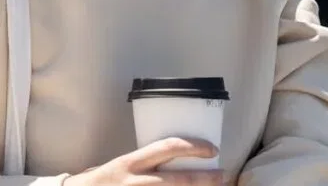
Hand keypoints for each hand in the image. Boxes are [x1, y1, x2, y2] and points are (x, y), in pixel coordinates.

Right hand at [63, 137, 222, 184]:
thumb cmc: (104, 181)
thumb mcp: (123, 165)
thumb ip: (147, 162)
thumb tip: (179, 157)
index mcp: (131, 162)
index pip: (168, 147)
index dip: (193, 147)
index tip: (212, 149)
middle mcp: (134, 181)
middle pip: (177, 179)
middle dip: (204, 178)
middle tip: (223, 174)